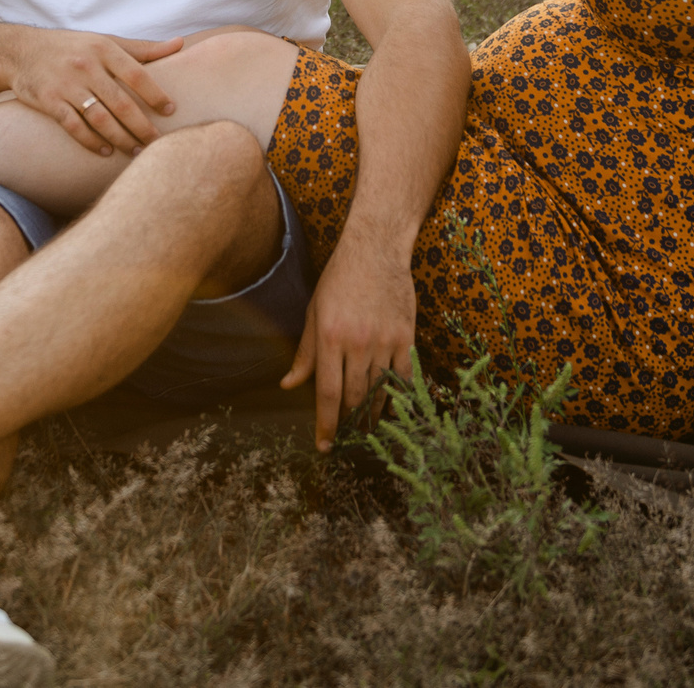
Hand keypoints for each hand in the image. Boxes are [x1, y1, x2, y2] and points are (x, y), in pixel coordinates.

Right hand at [8, 29, 183, 155]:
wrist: (20, 51)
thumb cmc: (72, 47)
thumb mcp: (105, 41)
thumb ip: (142, 48)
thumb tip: (180, 44)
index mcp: (103, 49)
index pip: (137, 74)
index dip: (155, 94)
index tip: (170, 111)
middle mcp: (86, 66)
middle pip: (120, 102)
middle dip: (141, 126)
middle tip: (156, 142)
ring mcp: (66, 84)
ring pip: (99, 118)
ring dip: (120, 138)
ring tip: (135, 151)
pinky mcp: (49, 101)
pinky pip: (74, 126)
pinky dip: (91, 141)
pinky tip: (106, 151)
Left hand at [280, 229, 416, 450]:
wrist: (376, 249)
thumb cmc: (339, 279)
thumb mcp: (313, 312)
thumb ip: (304, 353)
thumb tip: (288, 384)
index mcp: (330, 337)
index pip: (327, 393)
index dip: (326, 423)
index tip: (324, 445)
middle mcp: (357, 343)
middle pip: (354, 398)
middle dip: (349, 424)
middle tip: (346, 440)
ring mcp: (384, 341)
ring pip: (379, 391)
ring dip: (371, 415)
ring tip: (365, 430)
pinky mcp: (405, 337)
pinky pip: (403, 377)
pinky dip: (397, 396)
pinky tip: (390, 408)